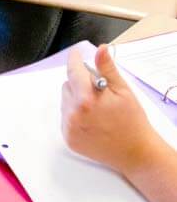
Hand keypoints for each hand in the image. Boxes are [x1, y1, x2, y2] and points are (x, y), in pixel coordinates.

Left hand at [61, 46, 155, 174]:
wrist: (136, 152)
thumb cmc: (133, 121)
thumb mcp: (123, 91)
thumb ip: (107, 69)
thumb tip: (100, 48)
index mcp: (86, 99)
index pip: (73, 71)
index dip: (75, 59)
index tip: (76, 53)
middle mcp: (73, 113)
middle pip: (68, 85)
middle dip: (80, 84)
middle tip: (99, 92)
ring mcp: (69, 127)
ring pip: (65, 101)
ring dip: (77, 99)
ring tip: (97, 109)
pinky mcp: (68, 138)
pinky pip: (65, 117)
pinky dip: (75, 115)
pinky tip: (92, 120)